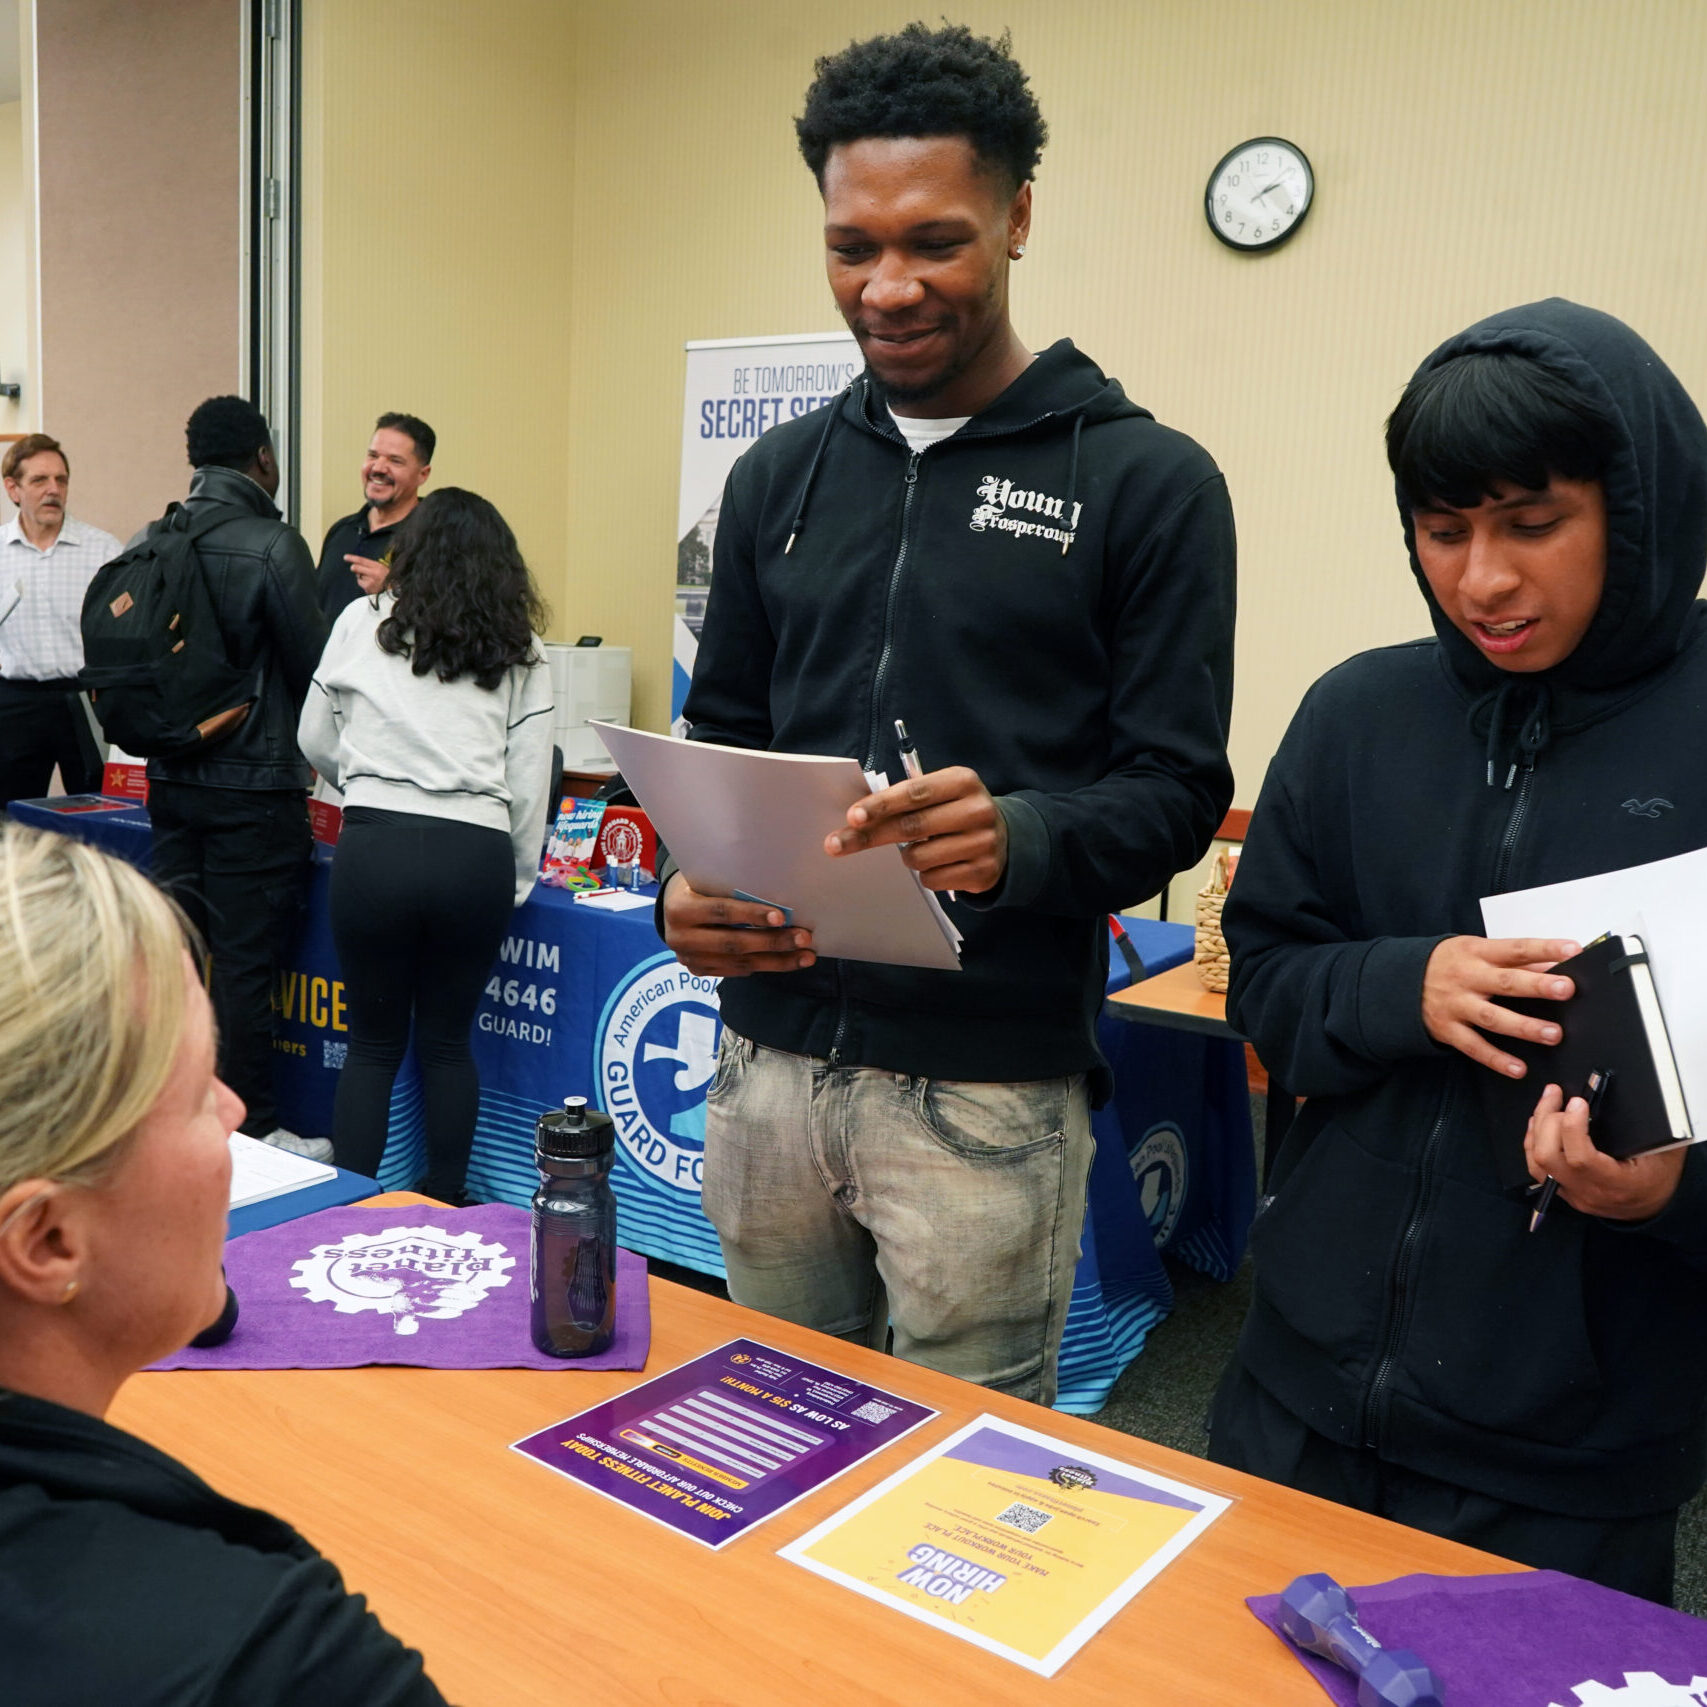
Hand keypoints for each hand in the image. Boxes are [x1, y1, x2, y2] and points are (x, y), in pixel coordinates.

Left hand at [345, 553, 388, 594]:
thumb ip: (371, 566)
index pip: (362, 560)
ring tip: (370, 579)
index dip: (353, 558)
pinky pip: (361, 583)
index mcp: (378, 567)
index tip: (345, 557)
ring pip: (358, 577)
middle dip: (354, 568)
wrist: (395, 591)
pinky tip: (370, 584)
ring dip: (361, 577)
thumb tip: (357, 565)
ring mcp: (370, 582)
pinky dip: (363, 583)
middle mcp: (374, 573)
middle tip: (354, 568)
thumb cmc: (388, 578)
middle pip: (356, 568)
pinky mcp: (368, 589)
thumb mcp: (383, 568)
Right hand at [661, 872, 815, 978]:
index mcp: (680, 908)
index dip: (752, 915)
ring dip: (777, 961)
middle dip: (773, 942)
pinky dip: (763, 966)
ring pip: (739, 963)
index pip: (721, 912)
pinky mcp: (698, 971)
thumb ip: (731, 888)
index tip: (782, 917)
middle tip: (804, 938)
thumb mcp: (707, 879)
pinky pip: (736, 972)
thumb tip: (779, 896)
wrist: (671, 906)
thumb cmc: (698, 885)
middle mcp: (680, 938)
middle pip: (733, 943)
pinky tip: (786, 961)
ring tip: (805, 956)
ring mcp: (688, 959)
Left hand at [825, 766, 1007, 893]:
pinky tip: (940, 863)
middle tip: (837, 843)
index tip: (852, 817)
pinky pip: (932, 879)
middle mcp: (977, 810)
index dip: (880, 805)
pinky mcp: (983, 872)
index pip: (914, 793)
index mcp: (963, 781)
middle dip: (869, 836)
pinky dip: (926, 874)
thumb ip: (907, 798)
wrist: (1004, 839)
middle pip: (911, 826)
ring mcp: (983, 843)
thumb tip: (859, 816)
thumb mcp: (941, 793)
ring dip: (907, 857)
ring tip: (922, 849)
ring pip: (919, 857)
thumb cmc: (955, 811)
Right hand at [1421, 935, 1579, 1075]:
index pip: (1515, 948)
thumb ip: (1513, 960)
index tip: (1572, 949)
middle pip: (1505, 982)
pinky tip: (1518, 1068)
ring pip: (1492, 1018)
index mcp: (1477, 953)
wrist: (1399, 979)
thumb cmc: (1449, 963)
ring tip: (1552, 1034)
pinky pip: (1474, 1046)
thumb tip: (1555, 965)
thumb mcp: (1475, 950)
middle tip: (1566, 989)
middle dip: (1536, 985)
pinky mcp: (1448, 1029)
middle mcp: (1467, 978)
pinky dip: (1496, 1059)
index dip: (1544, 948)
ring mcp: (1456, 1005)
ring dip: (1523, 1026)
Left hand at [1525, 1082, 1685, 1219]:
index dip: (1573, 1127)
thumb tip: (1613, 1095)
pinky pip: (1538, 1168)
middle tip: (1557, 1095)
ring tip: (1547, 1102)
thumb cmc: (1659, 1175)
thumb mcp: (1663, 1150)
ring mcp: (1572, 1194)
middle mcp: (1589, 1192)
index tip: (1577, 1102)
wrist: (1654, 1206)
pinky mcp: (1563, 1191)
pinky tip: (1539, 1123)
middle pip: (1549, 1157)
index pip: (1581, 1159)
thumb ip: (1643, 1127)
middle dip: (1547, 1120)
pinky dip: (1534, 1141)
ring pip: (1537, 1162)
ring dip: (1537, 1128)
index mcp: (1617, 1184)